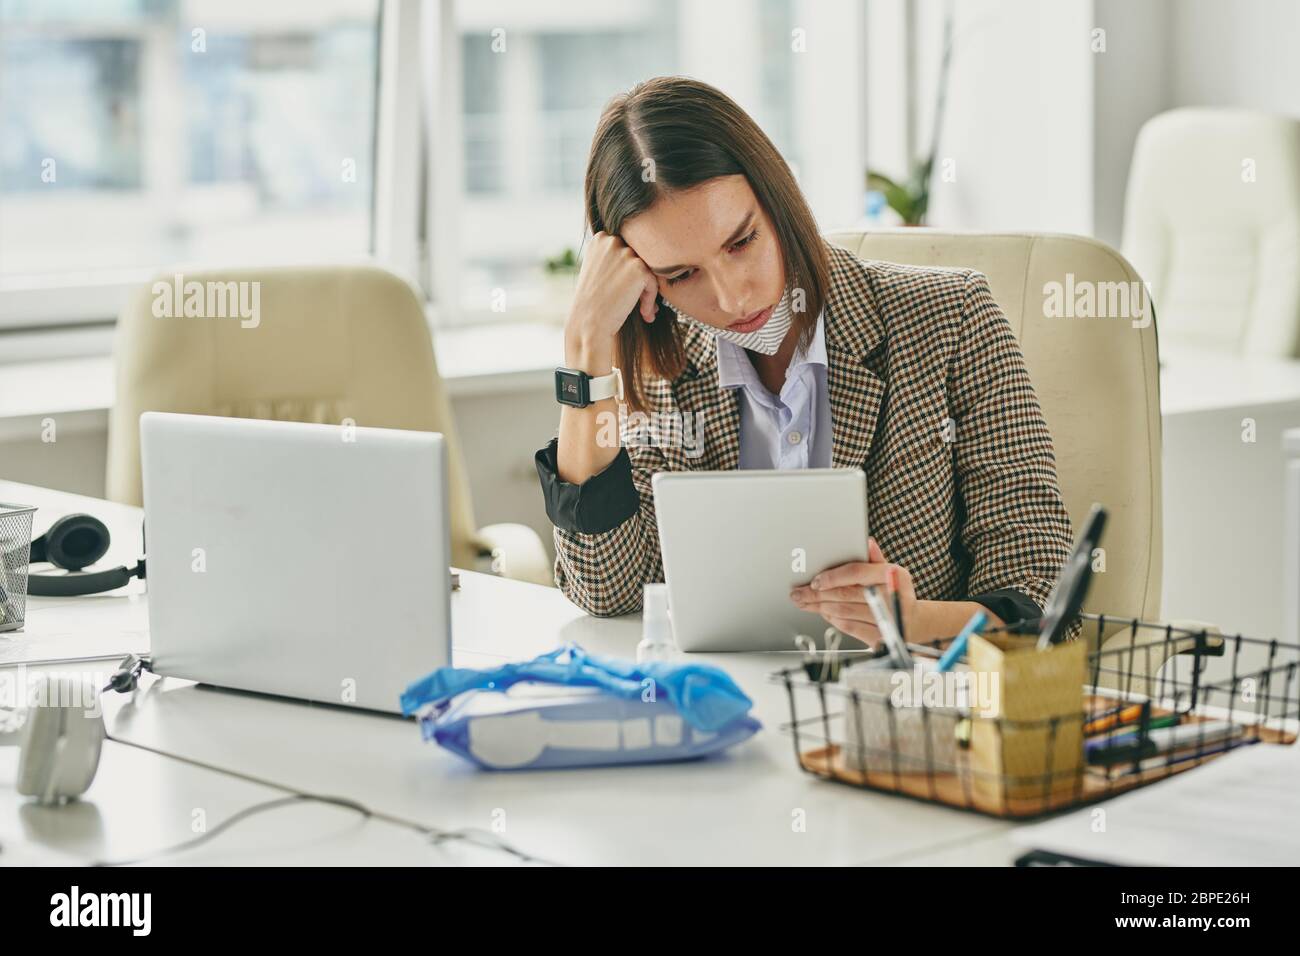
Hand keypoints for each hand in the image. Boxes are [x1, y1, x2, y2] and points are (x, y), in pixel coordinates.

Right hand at [565, 231, 658, 370]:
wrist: (588, 324)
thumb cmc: (593, 303)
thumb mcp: (598, 271)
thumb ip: (615, 259)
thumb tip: (643, 262)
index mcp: (600, 239)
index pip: (627, 249)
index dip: (629, 271)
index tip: (625, 292)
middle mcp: (611, 241)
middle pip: (639, 257)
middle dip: (640, 281)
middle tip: (638, 303)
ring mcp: (625, 253)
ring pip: (648, 270)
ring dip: (647, 291)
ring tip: (643, 311)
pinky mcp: (638, 268)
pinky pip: (654, 282)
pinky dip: (651, 299)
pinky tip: (644, 314)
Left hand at [789, 537, 918, 647]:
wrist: (916, 622)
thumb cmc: (896, 591)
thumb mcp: (891, 571)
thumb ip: (875, 559)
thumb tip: (867, 542)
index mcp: (893, 575)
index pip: (856, 572)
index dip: (832, 577)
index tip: (814, 581)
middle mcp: (891, 597)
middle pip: (844, 594)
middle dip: (815, 594)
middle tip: (798, 593)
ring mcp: (886, 619)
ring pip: (843, 611)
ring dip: (819, 607)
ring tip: (804, 602)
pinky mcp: (880, 637)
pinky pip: (849, 627)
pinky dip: (833, 620)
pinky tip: (823, 613)